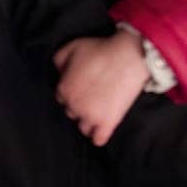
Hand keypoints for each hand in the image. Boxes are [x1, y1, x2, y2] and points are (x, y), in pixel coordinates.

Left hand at [53, 28, 149, 146]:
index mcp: (64, 89)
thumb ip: (59, 59)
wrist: (128, 57)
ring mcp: (91, 117)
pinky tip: (103, 128)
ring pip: (84, 128)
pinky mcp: (107, 123)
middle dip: (80, 105)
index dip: (73, 90)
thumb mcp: (73, 46)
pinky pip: (98, 140)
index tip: (83, 86)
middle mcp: (74, 106)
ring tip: (100, 110)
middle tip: (93, 95)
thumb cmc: (101, 50)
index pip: (62, 98)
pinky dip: (99, 135)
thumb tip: (58, 72)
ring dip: (89, 120)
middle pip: (72, 113)